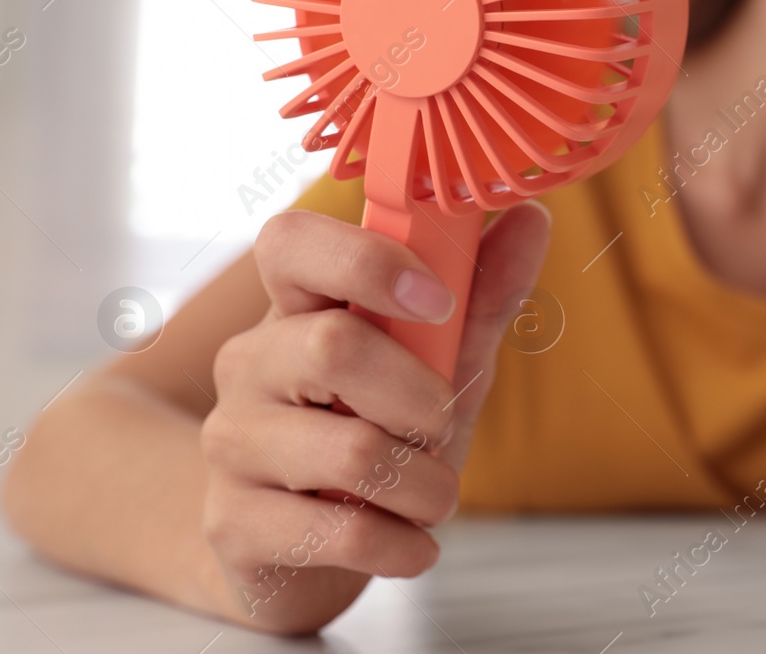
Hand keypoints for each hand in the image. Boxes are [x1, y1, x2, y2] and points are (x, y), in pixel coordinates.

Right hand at [197, 201, 550, 633]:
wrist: (298, 547)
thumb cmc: (375, 433)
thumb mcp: (436, 365)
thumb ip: (480, 297)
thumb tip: (532, 217)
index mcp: (295, 306)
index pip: (288, 241)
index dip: (366, 260)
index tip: (438, 300)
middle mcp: (249, 363)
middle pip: (333, 347)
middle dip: (422, 396)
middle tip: (441, 424)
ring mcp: (232, 442)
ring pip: (350, 450)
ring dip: (426, 483)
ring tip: (432, 494)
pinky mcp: (234, 524)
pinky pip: (340, 533)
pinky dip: (403, 543)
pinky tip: (409, 541)